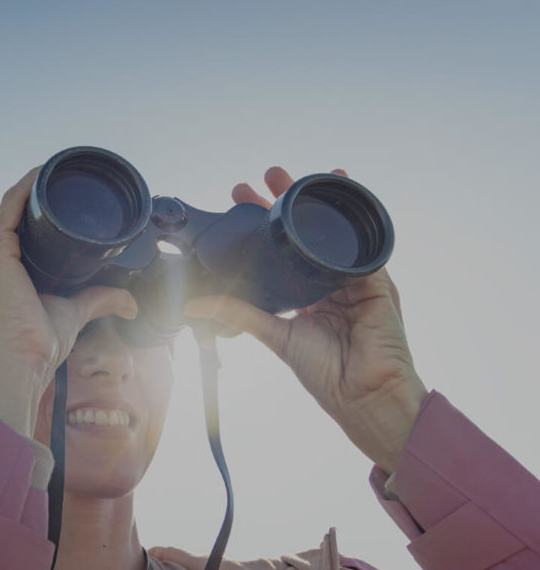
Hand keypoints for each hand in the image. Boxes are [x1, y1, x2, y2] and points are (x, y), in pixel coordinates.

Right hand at [0, 165, 137, 395]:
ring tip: (59, 170)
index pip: (11, 230)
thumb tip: (129, 303)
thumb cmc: (35, 347)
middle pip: (10, 214)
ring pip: (10, 205)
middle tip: (67, 179)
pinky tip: (45, 173)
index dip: (34, 210)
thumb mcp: (71, 315)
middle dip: (37, 194)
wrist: (19, 364)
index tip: (62, 196)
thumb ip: (97, 301)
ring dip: (33, 184)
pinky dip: (28, 187)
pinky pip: (10, 206)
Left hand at [181, 166, 428, 473]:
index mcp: (306, 297)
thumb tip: (194, 305)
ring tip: (297, 175)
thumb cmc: (327, 374)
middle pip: (305, 235)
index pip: (281, 252)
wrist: (364, 394)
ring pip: (331, 232)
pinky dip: (353, 217)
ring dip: (316, 201)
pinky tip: (341, 188)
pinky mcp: (376, 280)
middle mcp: (329, 285)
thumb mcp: (274, 335)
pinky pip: (364, 242)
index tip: (242, 202)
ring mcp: (353, 280)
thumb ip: (238, 313)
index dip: (264, 227)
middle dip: (286, 203)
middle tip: (264, 178)